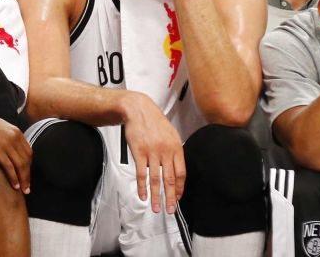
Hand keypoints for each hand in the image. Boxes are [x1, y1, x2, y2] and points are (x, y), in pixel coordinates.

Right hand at [0, 114, 31, 193]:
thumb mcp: (0, 126)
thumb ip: (10, 134)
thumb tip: (15, 143)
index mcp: (16, 131)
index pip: (29, 152)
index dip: (29, 166)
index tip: (26, 175)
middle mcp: (14, 137)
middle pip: (26, 160)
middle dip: (28, 175)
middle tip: (27, 188)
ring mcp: (5, 144)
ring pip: (20, 165)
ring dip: (23, 179)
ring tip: (24, 190)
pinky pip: (9, 167)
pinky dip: (13, 178)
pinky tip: (14, 186)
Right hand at [120, 91, 184, 214]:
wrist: (138, 109)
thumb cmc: (153, 121)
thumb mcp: (170, 134)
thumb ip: (173, 151)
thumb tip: (175, 168)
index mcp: (176, 147)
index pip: (181, 173)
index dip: (180, 188)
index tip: (178, 197)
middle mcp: (165, 151)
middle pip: (170, 179)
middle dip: (170, 197)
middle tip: (170, 210)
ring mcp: (152, 152)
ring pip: (156, 179)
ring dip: (156, 196)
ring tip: (156, 208)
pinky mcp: (138, 152)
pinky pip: (141, 174)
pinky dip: (142, 186)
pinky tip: (143, 195)